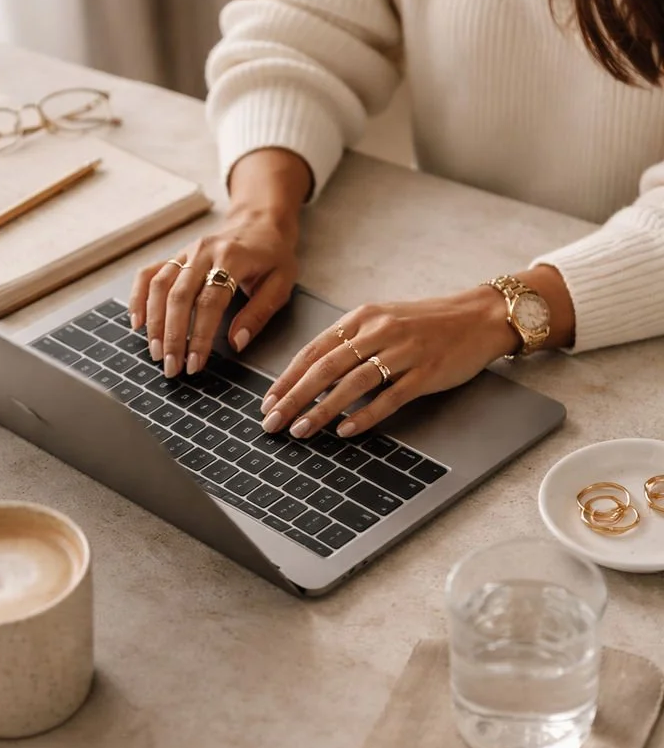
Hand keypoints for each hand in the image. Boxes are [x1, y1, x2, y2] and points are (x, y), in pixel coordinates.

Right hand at [128, 206, 298, 376]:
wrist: (260, 222)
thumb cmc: (272, 255)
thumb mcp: (281, 283)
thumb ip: (259, 313)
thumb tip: (236, 343)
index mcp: (232, 257)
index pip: (209, 302)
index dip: (199, 336)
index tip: (195, 363)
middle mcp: (203, 252)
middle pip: (179, 296)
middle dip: (172, 336)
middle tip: (171, 367)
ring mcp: (186, 252)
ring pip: (159, 286)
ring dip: (154, 322)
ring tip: (156, 352)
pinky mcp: (176, 256)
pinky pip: (149, 274)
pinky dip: (138, 297)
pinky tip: (137, 322)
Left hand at [260, 289, 516, 438]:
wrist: (479, 316)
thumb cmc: (428, 323)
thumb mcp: (383, 321)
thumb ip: (351, 342)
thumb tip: (312, 374)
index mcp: (363, 317)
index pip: (315, 350)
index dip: (287, 378)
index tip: (268, 401)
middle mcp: (379, 331)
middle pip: (326, 368)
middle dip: (294, 397)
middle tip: (272, 421)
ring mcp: (404, 352)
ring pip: (353, 383)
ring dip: (322, 409)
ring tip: (301, 430)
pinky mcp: (427, 372)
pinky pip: (390, 397)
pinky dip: (365, 415)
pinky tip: (345, 431)